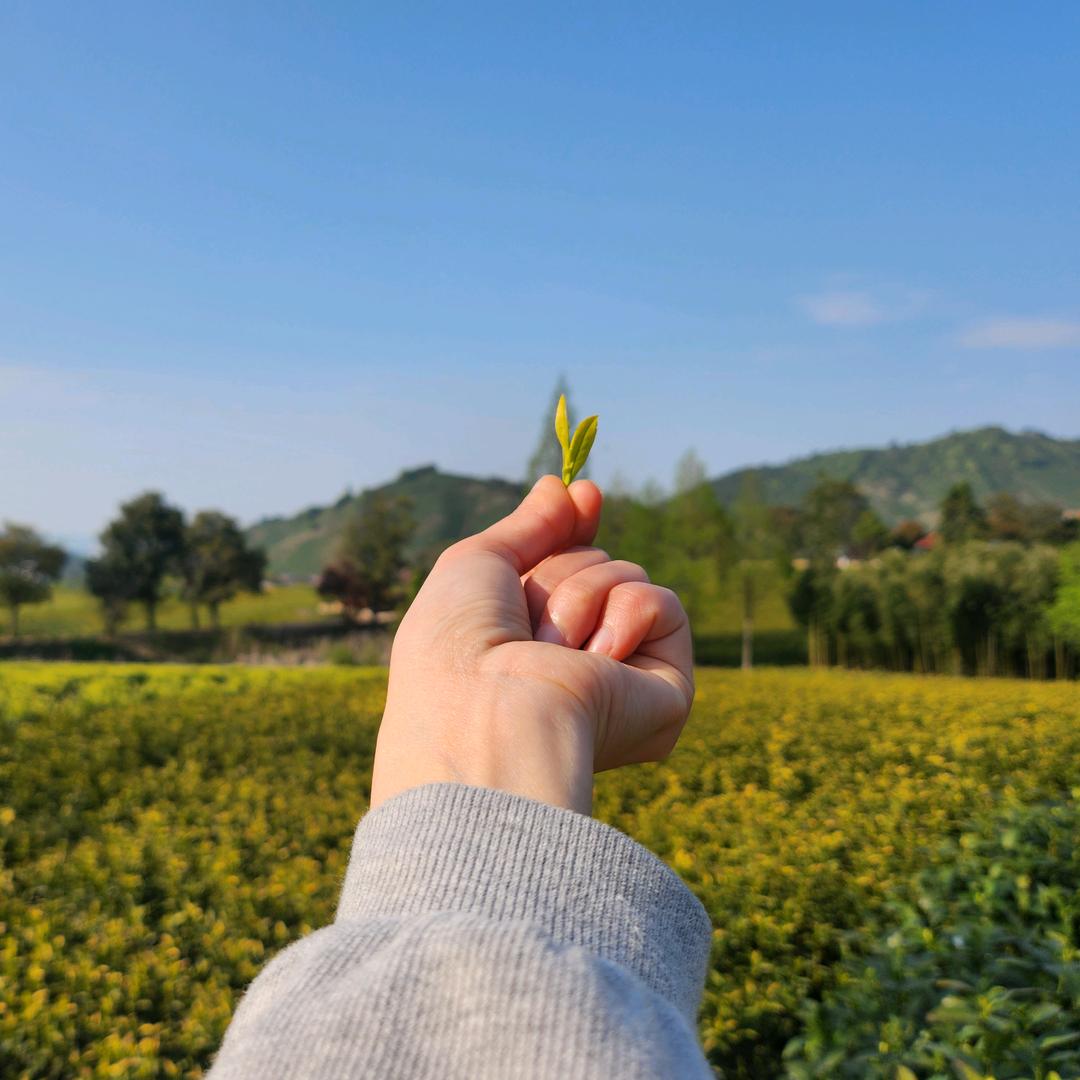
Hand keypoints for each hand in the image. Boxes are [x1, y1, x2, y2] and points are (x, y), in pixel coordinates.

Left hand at [369, 475, 694, 814]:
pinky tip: (598, 656)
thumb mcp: (476, 564)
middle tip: (528, 620)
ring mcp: (620, 676)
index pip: (566, 567)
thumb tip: (568, 486)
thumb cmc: (460, 646)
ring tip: (553, 647)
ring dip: (581, 595)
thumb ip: (528, 524)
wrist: (487, 712)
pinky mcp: (665, 691)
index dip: (575, 529)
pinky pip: (662, 603)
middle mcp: (574, 660)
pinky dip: (628, 612)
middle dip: (559, 571)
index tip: (585, 494)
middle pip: (592, 561)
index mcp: (525, 642)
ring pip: (627, 575)